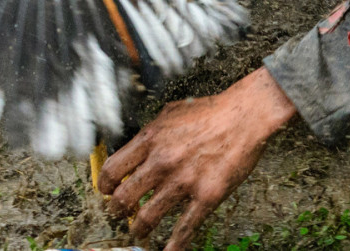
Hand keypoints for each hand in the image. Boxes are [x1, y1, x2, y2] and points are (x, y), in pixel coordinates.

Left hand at [99, 67, 295, 249]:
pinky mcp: (206, 196)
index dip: (104, 185)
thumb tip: (138, 146)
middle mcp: (162, 162)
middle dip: (116, 211)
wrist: (245, 116)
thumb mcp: (171, 112)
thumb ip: (152, 132)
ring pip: (148, 217)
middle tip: (117, 214)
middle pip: (124, 198)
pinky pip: (185, 228)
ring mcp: (184, 181)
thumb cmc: (211, 111)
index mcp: (150, 140)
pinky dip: (174, 245)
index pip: (113, 170)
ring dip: (138, 228)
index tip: (106, 191)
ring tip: (138, 231)